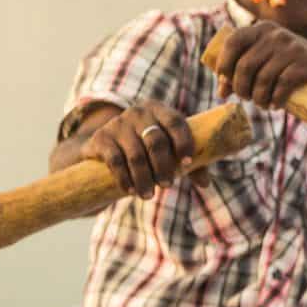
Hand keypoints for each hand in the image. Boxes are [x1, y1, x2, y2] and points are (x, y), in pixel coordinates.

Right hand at [79, 99, 207, 197]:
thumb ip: (191, 164)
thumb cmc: (149, 148)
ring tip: (149, 196)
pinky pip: (115, 161)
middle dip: (163, 167)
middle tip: (167, 186)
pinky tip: (130, 191)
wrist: (108, 145)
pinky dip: (124, 178)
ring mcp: (118, 124)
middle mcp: (138, 112)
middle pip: (156, 141)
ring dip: (144, 178)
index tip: (187, 164)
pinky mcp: (101, 138)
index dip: (184, 143)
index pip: (176, 122)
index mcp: (160, 110)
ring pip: (136, 155)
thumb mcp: (170, 151)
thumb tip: (205, 184)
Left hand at [206, 21, 306, 108]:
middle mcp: (276, 35)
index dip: (224, 64)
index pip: (233, 41)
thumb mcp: (264, 62)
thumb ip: (241, 72)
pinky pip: (282, 85)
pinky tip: (275, 105)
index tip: (225, 80)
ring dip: (258, 98)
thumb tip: (221, 92)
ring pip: (263, 78)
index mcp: (262, 29)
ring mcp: (293, 48)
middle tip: (246, 98)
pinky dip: (275, 99)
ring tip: (262, 104)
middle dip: (241, 88)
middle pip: (245, 65)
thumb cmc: (286, 68)